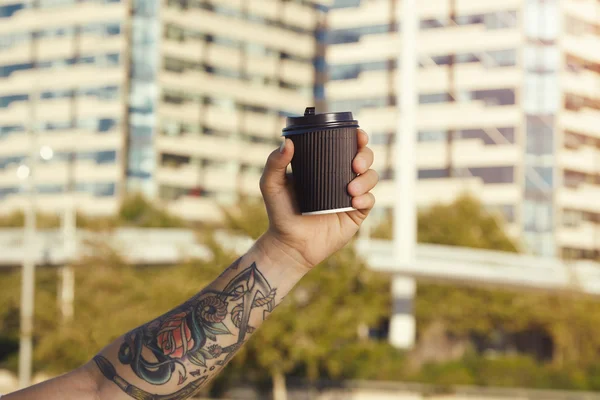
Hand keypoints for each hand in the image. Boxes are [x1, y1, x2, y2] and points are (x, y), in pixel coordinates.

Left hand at [259, 129, 377, 269]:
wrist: (290, 244)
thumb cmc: (280, 213)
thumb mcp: (271, 185)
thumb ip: (274, 163)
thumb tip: (287, 142)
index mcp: (324, 166)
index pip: (345, 146)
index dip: (357, 137)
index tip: (358, 135)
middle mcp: (340, 177)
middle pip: (364, 158)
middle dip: (365, 155)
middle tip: (355, 164)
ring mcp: (350, 195)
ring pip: (371, 177)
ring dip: (367, 178)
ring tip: (351, 189)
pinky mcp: (356, 213)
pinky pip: (370, 201)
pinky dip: (366, 198)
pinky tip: (354, 202)